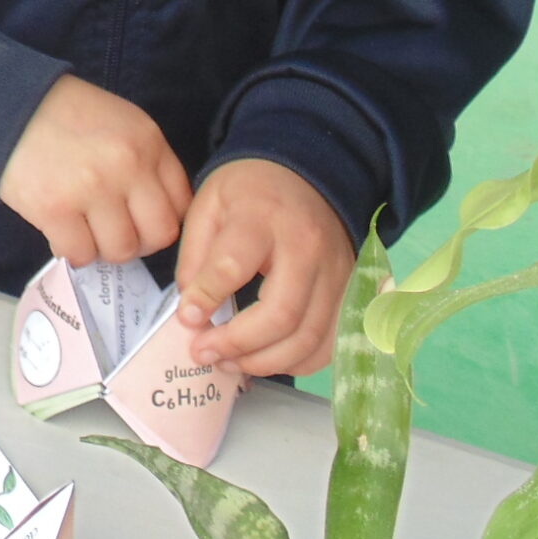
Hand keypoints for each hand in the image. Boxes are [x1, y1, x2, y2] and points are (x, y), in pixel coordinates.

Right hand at [0, 74, 193, 267]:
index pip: (181, 206)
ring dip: (102, 247)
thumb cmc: (69, 117)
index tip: (141, 220)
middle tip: (113, 230)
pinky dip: (72, 249)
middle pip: (157, 235)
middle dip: (137, 241)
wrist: (10, 105)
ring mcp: (91, 189)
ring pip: (119, 250)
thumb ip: (150, 164)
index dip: (161, 220)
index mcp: (148, 142)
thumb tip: (162, 215)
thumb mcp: (123, 124)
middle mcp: (127, 165)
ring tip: (85, 228)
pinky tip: (62, 230)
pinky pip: (79, 253)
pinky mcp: (55, 209)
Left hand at [175, 158, 354, 376]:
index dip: (207, 298)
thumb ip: (196, 257)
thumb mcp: (208, 205)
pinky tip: (264, 359)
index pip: (234, 266)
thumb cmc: (249, 192)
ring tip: (227, 362)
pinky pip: (330, 344)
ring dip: (264, 361)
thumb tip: (191, 312)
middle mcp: (309, 249)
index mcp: (263, 218)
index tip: (185, 319)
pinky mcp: (352, 294)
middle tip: (202, 353)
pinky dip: (297, 362)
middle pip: (281, 314)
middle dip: (238, 343)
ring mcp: (337, 275)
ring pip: (309, 338)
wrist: (305, 176)